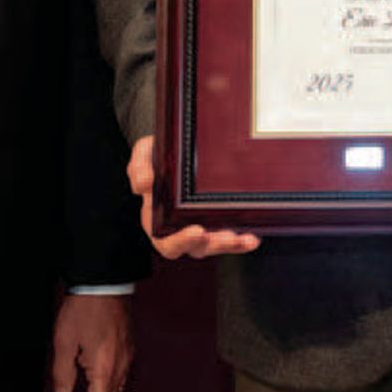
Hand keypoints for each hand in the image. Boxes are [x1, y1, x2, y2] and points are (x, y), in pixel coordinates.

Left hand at [51, 293, 132, 391]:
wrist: (104, 281)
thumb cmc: (85, 306)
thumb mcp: (64, 340)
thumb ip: (62, 372)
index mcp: (106, 365)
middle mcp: (122, 363)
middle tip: (72, 390)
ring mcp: (128, 353)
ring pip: (117, 387)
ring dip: (98, 389)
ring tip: (81, 372)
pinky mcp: (130, 344)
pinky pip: (121, 371)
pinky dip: (106, 375)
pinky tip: (92, 360)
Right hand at [127, 135, 259, 258]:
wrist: (179, 144)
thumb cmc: (158, 154)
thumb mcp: (144, 154)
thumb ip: (138, 167)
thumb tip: (143, 184)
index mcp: (157, 218)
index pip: (166, 241)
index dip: (180, 241)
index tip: (196, 231)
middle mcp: (179, 227)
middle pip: (196, 247)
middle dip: (213, 244)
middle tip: (225, 236)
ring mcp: (201, 224)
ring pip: (216, 243)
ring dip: (231, 244)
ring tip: (245, 238)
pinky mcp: (219, 219)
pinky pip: (231, 234)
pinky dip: (242, 239)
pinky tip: (253, 236)